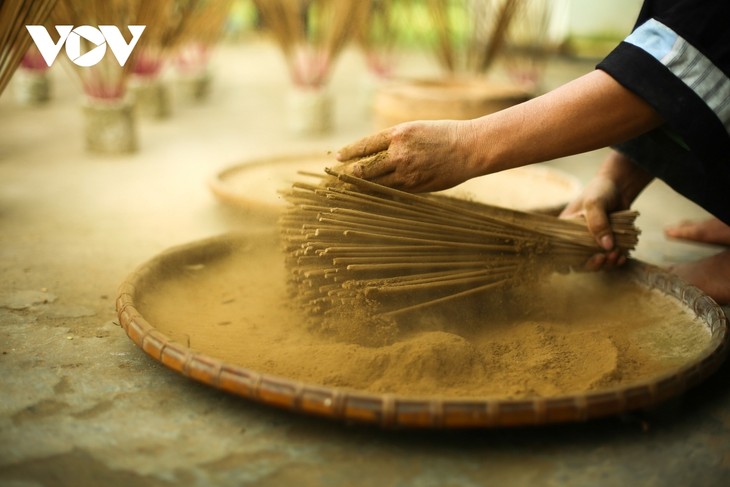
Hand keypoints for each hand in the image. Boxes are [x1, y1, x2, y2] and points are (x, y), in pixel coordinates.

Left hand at [335, 120, 477, 192]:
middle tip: (336, 179)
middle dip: (348, 175)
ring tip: (348, 189)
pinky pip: (391, 192)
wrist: (469, 148)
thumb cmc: (443, 135)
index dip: (348, 153)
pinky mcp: (414, 187)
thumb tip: (371, 154)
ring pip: (375, 184)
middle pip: (364, 169)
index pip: (365, 146)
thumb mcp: (415, 129)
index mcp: (398, 134)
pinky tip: (371, 194)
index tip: (337, 158)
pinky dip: (379, 193)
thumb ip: (393, 140)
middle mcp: (399, 154)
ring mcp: (406, 173)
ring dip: (360, 188)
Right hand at [560, 175, 625, 270]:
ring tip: (617, 254)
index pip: (562, 251)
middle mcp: (577, 239)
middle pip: (580, 261)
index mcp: (565, 230)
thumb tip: (606, 246)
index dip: (571, 261)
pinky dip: (616, 261)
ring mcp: (592, 243)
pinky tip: (622, 257)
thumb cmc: (600, 191)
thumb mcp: (595, 203)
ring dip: (607, 263)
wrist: (619, 187)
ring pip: (596, 262)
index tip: (584, 261)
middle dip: (593, 263)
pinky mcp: (606, 244)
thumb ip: (598, 223)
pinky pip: (609, 259)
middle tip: (605, 256)